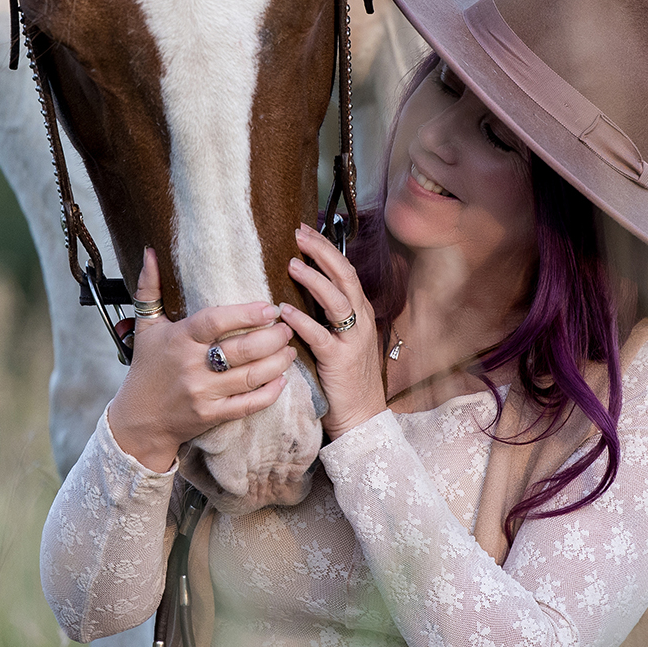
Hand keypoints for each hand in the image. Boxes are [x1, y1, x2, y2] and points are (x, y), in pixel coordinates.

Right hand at [107, 248, 295, 471]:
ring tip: (290, 348)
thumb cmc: (146, 368)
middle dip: (272, 338)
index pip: (215, 322)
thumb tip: (151, 252)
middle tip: (288, 326)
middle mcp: (192, 367)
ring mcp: (204, 393)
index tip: (270, 307)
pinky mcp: (213, 415)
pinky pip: (248, 404)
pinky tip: (282, 379)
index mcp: (179, 340)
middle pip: (242, 350)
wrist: (140, 419)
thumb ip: (150, 288)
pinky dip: (269, 392)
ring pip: (250, 376)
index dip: (245, 314)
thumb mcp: (146, 327)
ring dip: (277, 362)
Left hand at [281, 225, 387, 440]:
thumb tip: (297, 289)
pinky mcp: (340, 361)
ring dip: (314, 280)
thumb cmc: (344, 378)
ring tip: (291, 264)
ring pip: (337, 300)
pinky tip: (285, 311)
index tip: (303, 229)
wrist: (362, 417)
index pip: (345, 270)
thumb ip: (324, 315)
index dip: (325, 248)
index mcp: (360, 312)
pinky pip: (321, 336)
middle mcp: (361, 321)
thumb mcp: (339, 339)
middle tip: (297, 234)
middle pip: (344, 276)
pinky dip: (303, 320)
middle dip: (322, 252)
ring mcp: (353, 340)